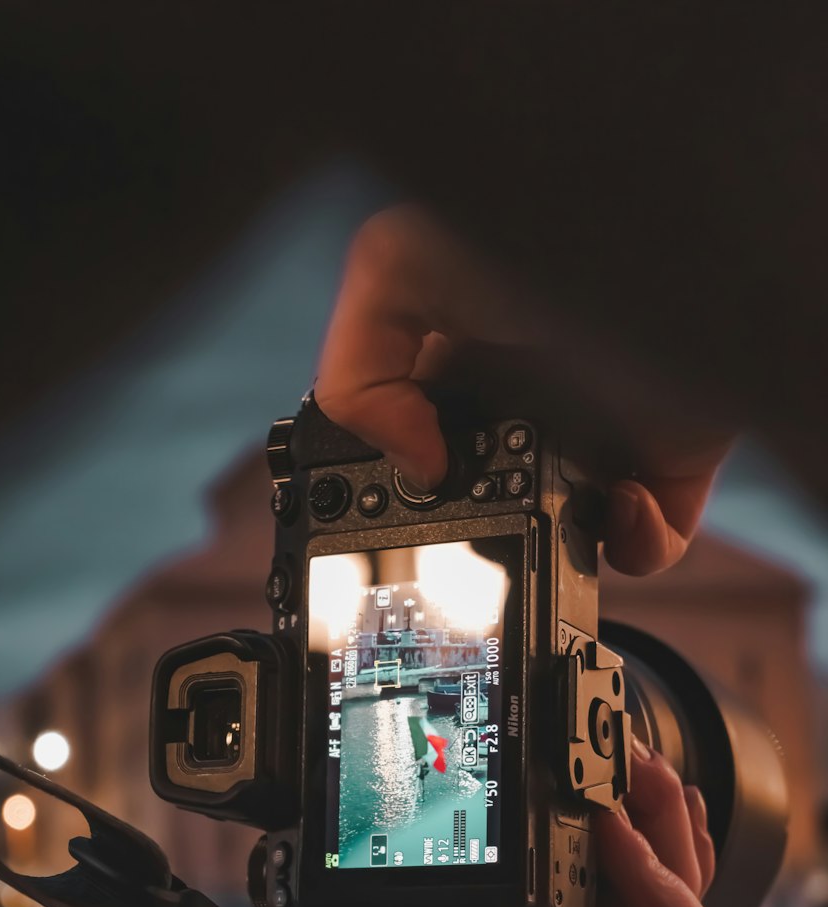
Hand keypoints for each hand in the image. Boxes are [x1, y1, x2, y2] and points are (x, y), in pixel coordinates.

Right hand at [315, 205, 730, 575]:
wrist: (679, 229)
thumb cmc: (543, 224)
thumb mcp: (399, 266)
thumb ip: (360, 366)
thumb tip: (417, 465)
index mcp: (464, 364)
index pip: (419, 443)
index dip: (404, 480)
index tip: (404, 501)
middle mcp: (530, 404)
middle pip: (491, 504)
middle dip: (478, 530)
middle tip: (479, 519)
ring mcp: (602, 435)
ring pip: (566, 536)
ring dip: (555, 548)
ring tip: (554, 516)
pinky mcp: (672, 459)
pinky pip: (653, 539)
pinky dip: (638, 544)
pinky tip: (622, 504)